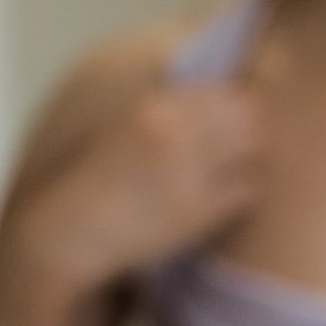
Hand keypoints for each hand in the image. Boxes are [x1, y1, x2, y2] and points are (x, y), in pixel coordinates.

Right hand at [14, 81, 262, 292]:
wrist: (71, 233)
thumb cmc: (100, 186)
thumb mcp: (127, 132)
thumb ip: (169, 115)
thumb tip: (221, 100)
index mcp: (154, 109)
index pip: (225, 92)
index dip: (235, 110)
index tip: (230, 127)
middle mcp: (173, 133)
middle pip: (248, 117)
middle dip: (248, 134)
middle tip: (236, 156)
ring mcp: (186, 170)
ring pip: (253, 152)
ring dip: (248, 164)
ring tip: (226, 179)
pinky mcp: (196, 209)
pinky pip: (246, 192)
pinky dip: (239, 198)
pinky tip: (218, 207)